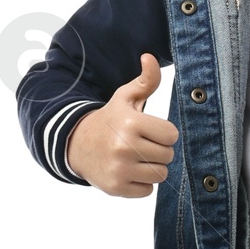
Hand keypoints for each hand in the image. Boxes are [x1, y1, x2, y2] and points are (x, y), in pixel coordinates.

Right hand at [65, 54, 177, 196]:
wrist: (77, 144)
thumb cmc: (110, 120)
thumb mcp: (125, 97)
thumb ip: (145, 80)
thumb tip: (150, 57)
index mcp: (131, 123)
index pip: (171, 135)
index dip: (164, 133)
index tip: (150, 131)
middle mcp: (124, 146)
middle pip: (168, 156)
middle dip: (159, 151)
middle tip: (142, 145)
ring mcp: (119, 169)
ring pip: (160, 175)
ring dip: (152, 168)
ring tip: (137, 158)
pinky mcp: (116, 187)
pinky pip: (148, 191)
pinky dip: (142, 184)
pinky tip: (129, 171)